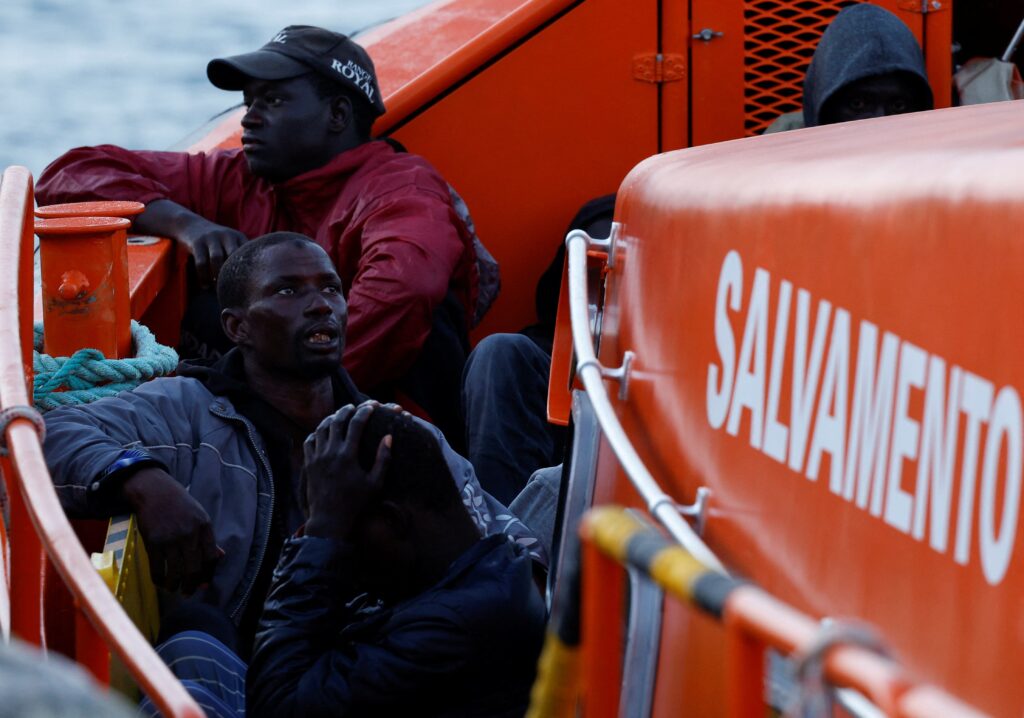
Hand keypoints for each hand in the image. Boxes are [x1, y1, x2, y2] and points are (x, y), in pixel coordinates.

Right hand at [122, 467, 221, 593]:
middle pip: (194, 568)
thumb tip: (220, 557)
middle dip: (192, 586)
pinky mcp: (153, 542)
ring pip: (175, 572)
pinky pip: (157, 568)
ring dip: (174, 586)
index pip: (211, 557)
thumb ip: (209, 538)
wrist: (155, 491)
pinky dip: (159, 580)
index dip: (208, 574)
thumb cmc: (180, 504)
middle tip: (188, 593)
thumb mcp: (200, 516)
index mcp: (204, 527)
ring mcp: (170, 538)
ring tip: (174, 589)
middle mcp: (189, 533)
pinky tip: (161, 582)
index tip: (204, 583)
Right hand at [134, 200, 246, 287]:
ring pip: (217, 259)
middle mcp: (227, 235)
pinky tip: (205, 286)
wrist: (191, 225)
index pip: (247, 254)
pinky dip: (203, 276)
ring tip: (218, 289)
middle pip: (233, 256)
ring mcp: (211, 237)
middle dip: (233, 274)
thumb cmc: (216, 240)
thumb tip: (252, 279)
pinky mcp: (197, 242)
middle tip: (233, 290)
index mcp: (238, 237)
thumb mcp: (231, 241)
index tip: (247, 286)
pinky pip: (201, 262)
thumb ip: (240, 254)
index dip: (247, 271)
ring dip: (218, 276)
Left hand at [302, 402, 391, 541]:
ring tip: (339, 415)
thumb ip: (383, 458)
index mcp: (348, 455)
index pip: (356, 424)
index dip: (365, 411)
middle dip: (347, 410)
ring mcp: (317, 457)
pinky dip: (316, 432)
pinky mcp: (308, 464)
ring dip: (331, 418)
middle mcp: (331, 452)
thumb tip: (388, 437)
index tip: (373, 406)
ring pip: (321, 428)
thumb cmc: (356, 503)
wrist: (329, 520)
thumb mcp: (375, 483)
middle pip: (337, 420)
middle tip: (354, 406)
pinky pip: (309, 441)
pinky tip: (322, 432)